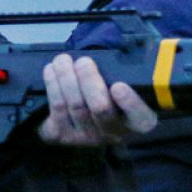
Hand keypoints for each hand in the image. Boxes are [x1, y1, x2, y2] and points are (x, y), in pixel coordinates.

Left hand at [37, 53, 158, 145]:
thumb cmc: (108, 94)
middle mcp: (112, 134)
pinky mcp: (61, 135)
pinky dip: (52, 84)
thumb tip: (116, 53)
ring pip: (75, 105)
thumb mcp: (124, 86)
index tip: (118, 86)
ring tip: (63, 60)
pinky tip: (51, 70)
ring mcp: (85, 137)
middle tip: (83, 62)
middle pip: (100, 108)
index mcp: (136, 122)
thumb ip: (124, 75)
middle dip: (89, 80)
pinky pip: (57, 107)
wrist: (78, 118)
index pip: (141, 118)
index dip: (130, 104)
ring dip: (66, 77)